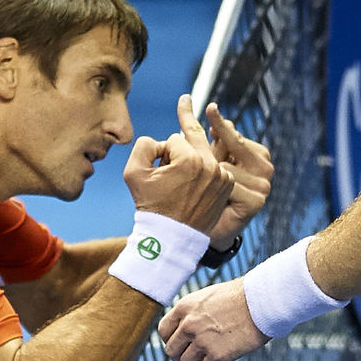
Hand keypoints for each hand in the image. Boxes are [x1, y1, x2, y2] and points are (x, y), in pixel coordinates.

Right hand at [122, 96, 233, 234]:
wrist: (171, 237)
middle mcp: (210, 166)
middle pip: (194, 139)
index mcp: (190, 160)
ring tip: (182, 180)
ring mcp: (222, 176)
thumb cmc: (152, 206)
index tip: (160, 169)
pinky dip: (204, 172)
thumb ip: (144, 145)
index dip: (163, 152)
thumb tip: (162, 141)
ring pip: (204, 153)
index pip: (174, 138)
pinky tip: (194, 187)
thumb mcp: (133, 173)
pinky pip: (213, 167)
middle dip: (181, 148)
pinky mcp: (227, 185)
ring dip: (193, 160)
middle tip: (182, 124)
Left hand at [158, 279, 269, 360]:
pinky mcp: (217, 355)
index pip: (164, 330)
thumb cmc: (241, 296)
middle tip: (194, 359)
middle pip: (172, 351)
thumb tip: (189, 331)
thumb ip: (195, 312)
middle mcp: (189, 324)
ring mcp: (202, 340)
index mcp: (185, 306)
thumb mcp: (209, 297)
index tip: (182, 346)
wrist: (262, 301)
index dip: (171, 341)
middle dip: (182, 357)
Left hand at [204, 102, 272, 249]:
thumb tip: (221, 118)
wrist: (207, 230)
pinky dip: (216, 192)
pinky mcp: (257, 201)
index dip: (220, 124)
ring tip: (205, 189)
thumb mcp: (212, 161)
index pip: (235, 134)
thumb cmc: (207, 193)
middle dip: (214, 148)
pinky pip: (227, 186)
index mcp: (257, 154)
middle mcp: (265, 167)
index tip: (210, 108)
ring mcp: (264, 185)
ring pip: (226, 167)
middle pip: (234, 145)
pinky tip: (215, 200)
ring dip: (211, 176)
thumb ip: (218, 142)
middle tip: (203, 151)